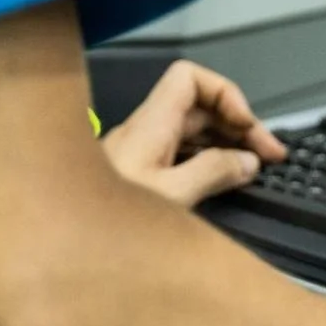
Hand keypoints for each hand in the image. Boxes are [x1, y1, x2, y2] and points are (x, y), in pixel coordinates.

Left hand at [101, 60, 288, 207]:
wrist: (57, 246)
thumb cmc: (102, 222)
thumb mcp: (171, 198)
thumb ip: (212, 174)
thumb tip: (247, 161)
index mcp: (150, 124)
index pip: (189, 78)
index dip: (224, 93)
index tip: (246, 126)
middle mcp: (146, 131)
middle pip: (198, 107)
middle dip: (236, 124)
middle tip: (269, 154)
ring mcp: (142, 153)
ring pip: (192, 132)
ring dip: (226, 143)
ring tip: (255, 168)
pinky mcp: (140, 175)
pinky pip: (182, 154)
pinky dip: (209, 161)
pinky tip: (226, 181)